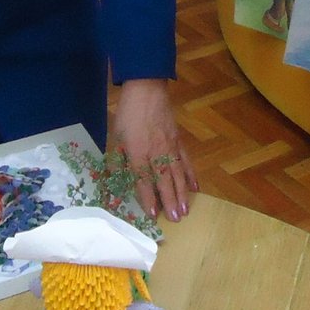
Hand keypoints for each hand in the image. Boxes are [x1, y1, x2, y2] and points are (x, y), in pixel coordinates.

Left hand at [108, 79, 196, 222]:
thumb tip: (113, 182)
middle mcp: (156, 152)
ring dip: (182, 192)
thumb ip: (116, 162)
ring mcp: (170, 146)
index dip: (147, 198)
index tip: (153, 215)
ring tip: (186, 209)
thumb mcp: (115, 138)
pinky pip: (186, 160)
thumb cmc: (127, 114)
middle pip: (164, 180)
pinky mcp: (179, 140)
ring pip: (178, 173)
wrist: (146, 90)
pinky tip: (195, 186)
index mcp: (137, 152)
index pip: (142, 179)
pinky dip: (191, 174)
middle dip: (170, 200)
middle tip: (176, 219)